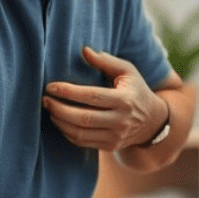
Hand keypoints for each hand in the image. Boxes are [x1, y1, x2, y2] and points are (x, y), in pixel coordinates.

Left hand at [44, 47, 167, 151]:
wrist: (152, 121)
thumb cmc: (136, 90)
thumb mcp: (127, 71)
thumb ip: (106, 61)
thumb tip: (84, 51)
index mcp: (125, 99)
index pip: (92, 96)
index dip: (69, 92)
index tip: (51, 87)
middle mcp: (121, 120)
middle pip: (83, 118)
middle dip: (59, 109)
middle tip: (46, 100)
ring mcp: (116, 136)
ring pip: (81, 133)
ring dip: (60, 122)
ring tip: (50, 110)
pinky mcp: (110, 146)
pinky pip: (83, 142)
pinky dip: (67, 133)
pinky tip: (61, 122)